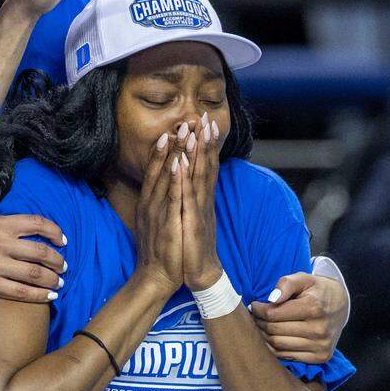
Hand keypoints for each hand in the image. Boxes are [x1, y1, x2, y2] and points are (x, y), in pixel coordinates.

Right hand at [0, 192, 65, 305]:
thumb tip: (2, 179)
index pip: (36, 222)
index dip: (55, 231)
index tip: (64, 241)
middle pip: (40, 252)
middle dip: (58, 261)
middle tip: (64, 266)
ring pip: (34, 273)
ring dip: (53, 279)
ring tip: (59, 282)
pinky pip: (22, 292)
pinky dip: (40, 295)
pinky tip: (50, 296)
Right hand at [133, 129, 183, 295]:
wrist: (157, 276)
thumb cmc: (162, 249)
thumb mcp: (160, 221)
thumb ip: (161, 204)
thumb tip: (165, 190)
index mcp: (154, 202)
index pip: (160, 171)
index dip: (167, 150)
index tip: (174, 129)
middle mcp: (154, 203)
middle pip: (163, 169)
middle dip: (173, 145)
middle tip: (182, 122)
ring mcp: (159, 212)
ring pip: (166, 178)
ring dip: (174, 155)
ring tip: (181, 134)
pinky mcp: (167, 223)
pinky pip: (171, 198)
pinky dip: (174, 181)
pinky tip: (178, 165)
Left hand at [181, 114, 222, 290]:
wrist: (199, 274)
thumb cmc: (193, 246)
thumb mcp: (191, 218)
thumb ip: (192, 199)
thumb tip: (189, 180)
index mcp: (202, 200)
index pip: (206, 167)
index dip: (207, 145)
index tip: (206, 122)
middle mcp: (203, 202)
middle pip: (207, 166)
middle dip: (205, 141)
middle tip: (205, 116)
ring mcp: (199, 211)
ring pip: (199, 177)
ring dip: (198, 153)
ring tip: (197, 130)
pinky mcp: (191, 223)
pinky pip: (187, 196)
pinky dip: (184, 178)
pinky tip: (182, 162)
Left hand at [249, 273, 346, 362]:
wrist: (341, 306)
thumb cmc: (318, 291)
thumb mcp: (304, 278)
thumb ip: (287, 283)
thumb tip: (271, 299)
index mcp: (314, 308)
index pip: (273, 314)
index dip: (259, 310)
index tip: (254, 306)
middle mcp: (319, 329)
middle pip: (274, 330)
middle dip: (259, 323)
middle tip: (255, 317)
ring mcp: (320, 345)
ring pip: (278, 345)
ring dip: (264, 336)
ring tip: (261, 326)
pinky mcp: (320, 357)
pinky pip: (287, 356)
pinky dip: (274, 348)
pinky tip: (272, 338)